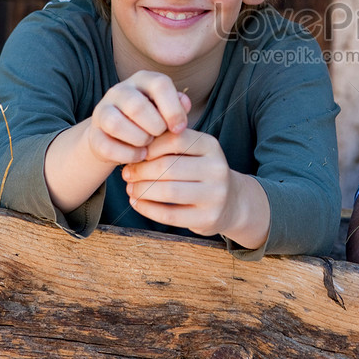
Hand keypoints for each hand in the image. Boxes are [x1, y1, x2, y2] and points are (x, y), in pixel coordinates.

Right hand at [84, 70, 190, 167]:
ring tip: (148, 144)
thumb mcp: (167, 110)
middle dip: (154, 126)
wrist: (120, 137)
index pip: (160, 84)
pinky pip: (107, 146)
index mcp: (143, 79)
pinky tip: (139, 155)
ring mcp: (102, 110)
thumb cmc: (153, 120)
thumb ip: (178, 106)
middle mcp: (120, 90)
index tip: (179, 129)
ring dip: (139, 139)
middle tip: (160, 135)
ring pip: (116, 124)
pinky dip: (128, 155)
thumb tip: (184, 104)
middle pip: (137, 106)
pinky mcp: (93, 133)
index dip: (173, 109)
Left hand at [121, 130, 268, 248]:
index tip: (136, 154)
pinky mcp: (208, 218)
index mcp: (211, 146)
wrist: (231, 202)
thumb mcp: (194, 152)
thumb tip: (133, 148)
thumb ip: (169, 145)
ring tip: (131, 188)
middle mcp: (217, 169)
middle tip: (127, 174)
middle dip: (141, 171)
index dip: (150, 147)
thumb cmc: (201, 172)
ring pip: (168, 191)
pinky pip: (169, 215)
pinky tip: (137, 203)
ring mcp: (215, 195)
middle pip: (168, 167)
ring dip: (141, 190)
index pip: (174, 140)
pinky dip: (147, 209)